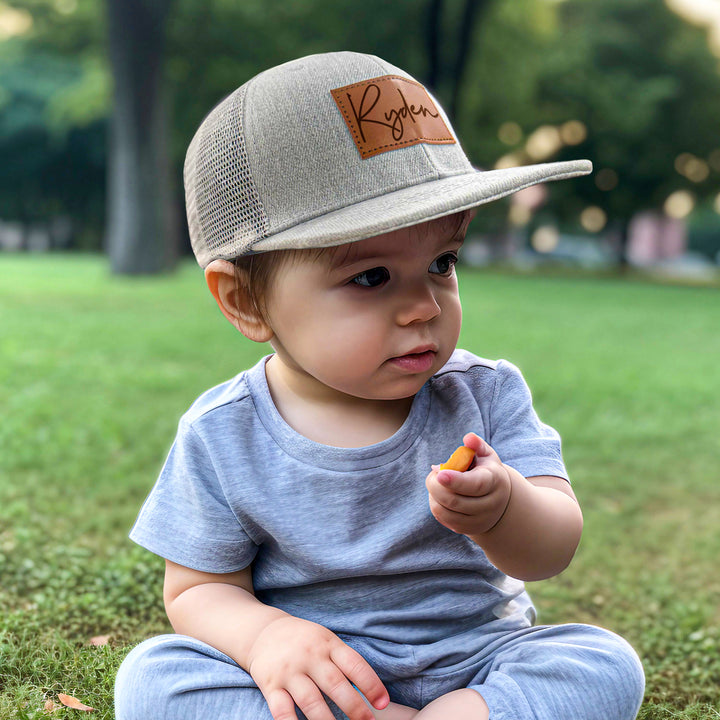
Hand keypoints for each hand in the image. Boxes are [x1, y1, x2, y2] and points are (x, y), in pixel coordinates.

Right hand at [247, 615, 388, 719]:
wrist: (264, 631)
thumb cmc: (304, 641)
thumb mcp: (326, 640)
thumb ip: (343, 662)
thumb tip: (369, 692)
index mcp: (328, 644)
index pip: (354, 664)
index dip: (370, 684)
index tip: (382, 703)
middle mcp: (310, 656)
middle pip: (335, 684)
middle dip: (354, 707)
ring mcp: (289, 671)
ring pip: (311, 701)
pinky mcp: (271, 685)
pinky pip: (282, 711)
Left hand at [426, 432, 511, 537]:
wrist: (499, 500)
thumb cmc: (487, 471)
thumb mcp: (486, 456)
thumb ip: (477, 445)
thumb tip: (468, 438)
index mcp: (494, 481)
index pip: (475, 484)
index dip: (456, 480)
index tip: (440, 473)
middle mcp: (490, 504)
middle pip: (455, 500)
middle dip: (435, 485)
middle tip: (434, 473)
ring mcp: (480, 520)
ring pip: (446, 512)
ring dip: (434, 496)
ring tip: (437, 483)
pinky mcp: (468, 529)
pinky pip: (444, 520)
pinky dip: (436, 506)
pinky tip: (439, 496)